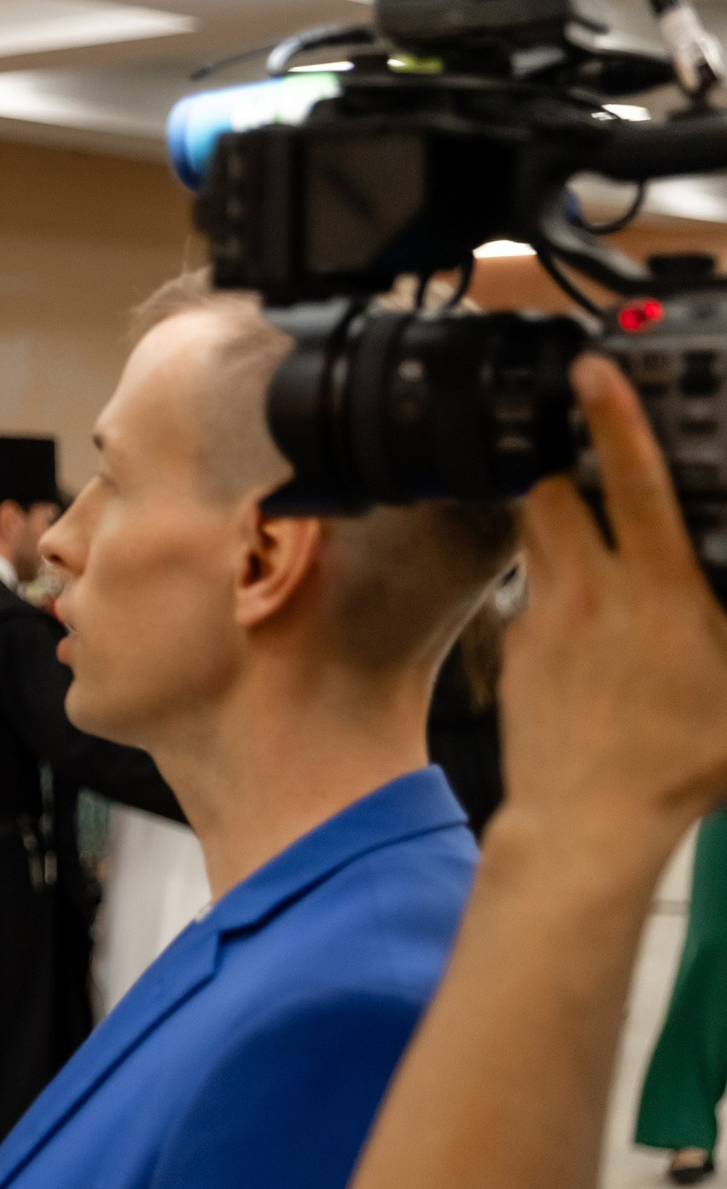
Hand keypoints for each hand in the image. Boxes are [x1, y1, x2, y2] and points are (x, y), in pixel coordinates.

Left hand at [501, 355, 726, 845]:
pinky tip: (579, 626)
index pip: (635, 480)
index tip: (594, 369)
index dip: (614, 417)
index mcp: (656, 589)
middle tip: (591, 462)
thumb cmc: (676, 763)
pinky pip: (527, 601)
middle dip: (568, 466)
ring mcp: (543, 618)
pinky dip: (550, 595)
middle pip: (555, 492)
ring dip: (555, 519)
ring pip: (534, 536)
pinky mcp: (512, 652)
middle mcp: (590, 591)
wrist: (586, 819)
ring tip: (587, 529)